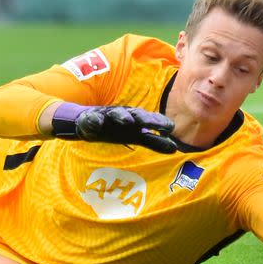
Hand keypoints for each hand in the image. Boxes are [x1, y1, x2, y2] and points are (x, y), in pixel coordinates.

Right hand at [51, 102, 176, 153]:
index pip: (150, 121)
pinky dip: (93, 121)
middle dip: (144, 118)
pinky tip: (95, 122)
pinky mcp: (90, 119)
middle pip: (136, 115)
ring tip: (127, 121)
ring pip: (116, 114)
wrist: (87, 121)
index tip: (170, 128)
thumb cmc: (116, 129)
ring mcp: (107, 116)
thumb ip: (154, 142)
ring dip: (122, 116)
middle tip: (152, 122)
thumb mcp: (135, 136)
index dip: (159, 124)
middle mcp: (123, 116)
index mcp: (135, 122)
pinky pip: (91, 120)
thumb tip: (175, 149)